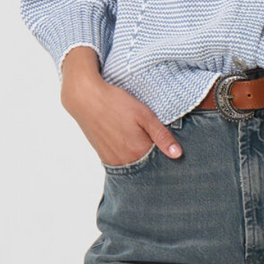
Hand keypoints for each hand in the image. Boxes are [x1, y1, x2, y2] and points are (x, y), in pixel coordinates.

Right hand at [60, 45, 182, 165]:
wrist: (85, 98)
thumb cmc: (116, 103)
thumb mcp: (144, 115)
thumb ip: (162, 136)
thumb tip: (178, 155)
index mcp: (138, 151)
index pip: (161, 160)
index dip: (165, 151)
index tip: (165, 141)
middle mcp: (125, 161)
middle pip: (147, 165)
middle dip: (153, 155)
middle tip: (149, 135)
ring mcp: (113, 161)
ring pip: (135, 164)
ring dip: (140, 156)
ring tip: (136, 136)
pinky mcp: (104, 157)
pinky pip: (122, 162)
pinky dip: (128, 156)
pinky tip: (127, 141)